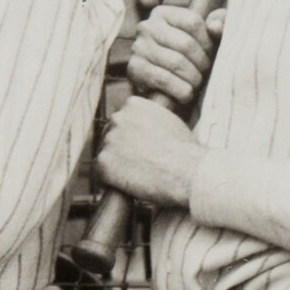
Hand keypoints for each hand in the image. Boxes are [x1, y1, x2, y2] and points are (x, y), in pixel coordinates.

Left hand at [94, 94, 204, 210]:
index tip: (140, 147)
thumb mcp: (171, 122)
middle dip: (121, 149)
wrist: (187, 171)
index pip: (123, 119)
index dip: (131, 136)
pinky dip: (112, 181)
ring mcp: (109, 139)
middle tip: (138, 164)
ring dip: (117, 165)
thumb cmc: (186, 151)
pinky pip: (101, 173)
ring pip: (106, 154)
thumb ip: (152, 119)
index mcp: (134, 104)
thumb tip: (147, 128)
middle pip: (111, 134)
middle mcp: (118, 117)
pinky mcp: (103, 162)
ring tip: (137, 176)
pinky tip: (128, 184)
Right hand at [127, 3, 221, 103]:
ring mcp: (138, 47)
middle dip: (202, 63)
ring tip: (196, 83)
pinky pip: (164, 79)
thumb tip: (215, 27)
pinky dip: (180, 90)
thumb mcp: (207, 39)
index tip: (210, 54)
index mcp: (163, 14)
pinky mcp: (134, 68)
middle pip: (186, 44)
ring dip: (193, 78)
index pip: (193, 22)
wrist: (165, 90)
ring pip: (176, 63)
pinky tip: (186, 94)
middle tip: (205, 73)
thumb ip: (220, 25)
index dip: (208, 42)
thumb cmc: (190, 60)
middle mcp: (146, 26)